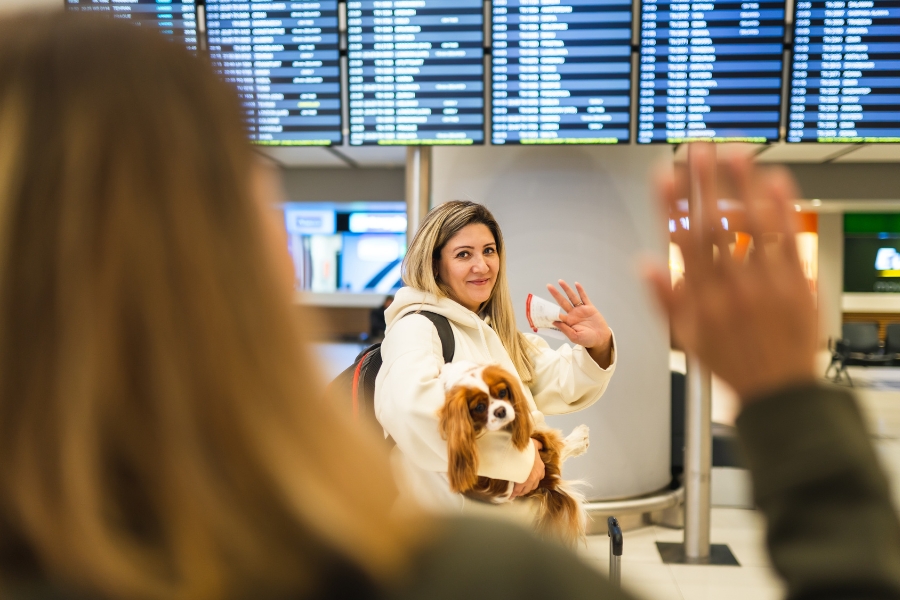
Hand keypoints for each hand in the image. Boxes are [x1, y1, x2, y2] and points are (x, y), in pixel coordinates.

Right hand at [511, 439, 544, 498]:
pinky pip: (517, 491)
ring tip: (515, 492)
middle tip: (522, 487)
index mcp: (540, 467)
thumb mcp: (534, 444)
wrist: (519, 451)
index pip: (540, 476)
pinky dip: (514, 493)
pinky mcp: (521, 483)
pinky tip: (510, 495)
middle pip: (534, 485)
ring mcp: (529, 480)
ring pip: (526, 490)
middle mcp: (537, 475)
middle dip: (528, 487)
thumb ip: (538, 445)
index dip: (535, 478)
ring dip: (521, 491)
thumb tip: (541, 446)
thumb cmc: (526, 447)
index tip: (530, 478)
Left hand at [547, 280, 612, 367]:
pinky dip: (580, 291)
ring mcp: (581, 310)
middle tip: (548, 286)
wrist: (600, 339)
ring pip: (572, 297)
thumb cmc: (587, 340)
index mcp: (568, 322)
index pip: (557, 314)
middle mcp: (573, 314)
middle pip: (562, 302)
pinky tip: (576, 284)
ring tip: (560, 281)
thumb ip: (565, 329)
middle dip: (556, 294)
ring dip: (566, 289)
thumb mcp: (575, 337)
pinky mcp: (589, 308)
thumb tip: (554, 321)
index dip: (550, 309)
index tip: (542, 304)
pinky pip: (584, 297)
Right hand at [643, 143, 816, 403]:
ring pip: (752, 226)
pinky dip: (781, 209)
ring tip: (734, 153)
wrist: (780, 391)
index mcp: (702, 298)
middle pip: (715, 225)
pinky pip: (788, 240)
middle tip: (697, 151)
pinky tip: (774, 182)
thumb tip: (645, 264)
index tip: (664, 176)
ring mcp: (766, 283)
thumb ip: (665, 299)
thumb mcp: (687, 338)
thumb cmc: (733, 364)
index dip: (671, 205)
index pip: (682, 240)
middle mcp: (732, 286)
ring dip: (743, 186)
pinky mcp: (797, 283)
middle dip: (703, 184)